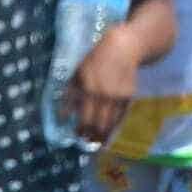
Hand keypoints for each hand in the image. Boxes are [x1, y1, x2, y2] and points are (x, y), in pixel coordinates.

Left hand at [69, 25, 141, 143]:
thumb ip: (70, 93)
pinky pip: (120, 117)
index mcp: (87, 87)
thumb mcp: (78, 73)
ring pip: (109, 123)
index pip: (83, 115)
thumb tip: (63, 115)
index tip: (77, 136)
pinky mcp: (128, 96)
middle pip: (96, 123)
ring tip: (98, 142)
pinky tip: (109, 131)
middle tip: (87, 142)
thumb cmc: (96, 60)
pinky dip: (114, 126)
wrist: (123, 48)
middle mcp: (102, 94)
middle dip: (91, 136)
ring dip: (103, 135)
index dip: (80, 129)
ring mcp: (117, 96)